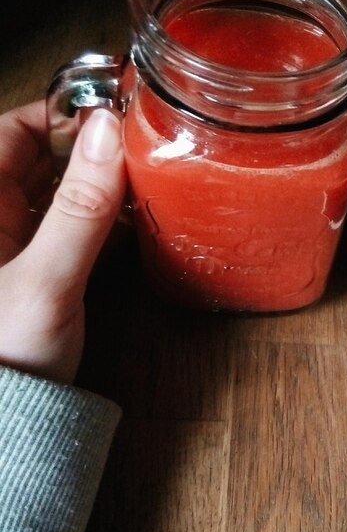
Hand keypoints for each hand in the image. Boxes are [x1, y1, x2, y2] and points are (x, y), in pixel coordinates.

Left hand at [0, 102, 125, 383]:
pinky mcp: (43, 266)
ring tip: (148, 175)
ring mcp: (18, 243)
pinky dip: (103, 217)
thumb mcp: (46, 280)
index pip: (13, 131)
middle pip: (43, 158)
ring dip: (102, 181)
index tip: (113, 108)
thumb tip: (108, 133)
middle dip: (90, 146)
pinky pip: (74, 226)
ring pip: (63, 192)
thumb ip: (80, 210)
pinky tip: (135, 217)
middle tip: (143, 142)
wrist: (7, 423)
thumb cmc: (7, 351)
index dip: (61, 113)